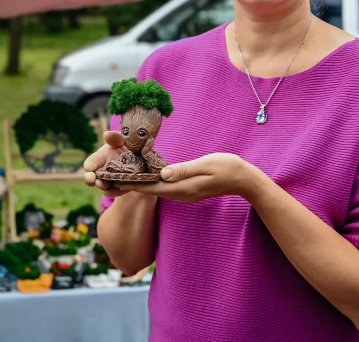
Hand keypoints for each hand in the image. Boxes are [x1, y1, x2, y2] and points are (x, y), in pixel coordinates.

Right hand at [83, 131, 130, 197]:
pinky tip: (115, 189)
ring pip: (102, 185)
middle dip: (89, 179)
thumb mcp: (123, 140)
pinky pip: (115, 191)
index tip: (89, 167)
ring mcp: (110, 180)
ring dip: (102, 185)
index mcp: (100, 158)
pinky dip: (114, 191)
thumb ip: (115, 137)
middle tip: (92, 179)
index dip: (89, 165)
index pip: (91, 162)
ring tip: (103, 184)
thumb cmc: (128, 145)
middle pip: (91, 177)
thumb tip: (106, 135)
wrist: (144, 156)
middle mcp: (102, 170)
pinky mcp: (121, 187)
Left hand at [116, 152, 257, 202]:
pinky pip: (166, 187)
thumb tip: (163, 173)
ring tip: (123, 177)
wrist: (244, 180)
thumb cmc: (227, 168)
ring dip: (141, 183)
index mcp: (184, 188)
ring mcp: (185, 193)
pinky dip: (153, 182)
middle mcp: (182, 194)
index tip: (117, 180)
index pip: (153, 187)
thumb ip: (184, 170)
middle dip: (133, 185)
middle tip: (113, 179)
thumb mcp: (206, 164)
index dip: (134, 184)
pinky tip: (146, 175)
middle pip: (152, 190)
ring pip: (158, 189)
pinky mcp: (188, 190)